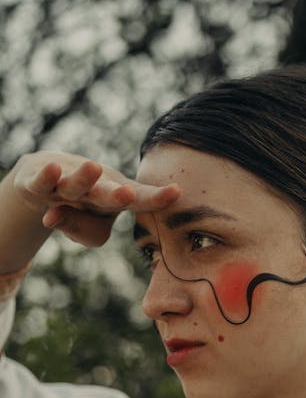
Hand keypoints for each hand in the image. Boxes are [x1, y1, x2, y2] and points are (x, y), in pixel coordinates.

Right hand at [12, 152, 179, 247]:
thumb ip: (81, 230)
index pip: (139, 200)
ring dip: (84, 178)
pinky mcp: (37, 180)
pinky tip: (52, 171)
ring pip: (75, 184)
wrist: (46, 180)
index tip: (176, 192)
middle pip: (107, 193)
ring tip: (93, 167)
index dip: (156, 198)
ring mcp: (66, 182)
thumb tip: (53, 218)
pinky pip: (41, 182)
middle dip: (118, 195)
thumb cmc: (82, 210)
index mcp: (116, 198)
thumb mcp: (89, 230)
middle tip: (128, 194)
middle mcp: (94, 187)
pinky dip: (46, 178)